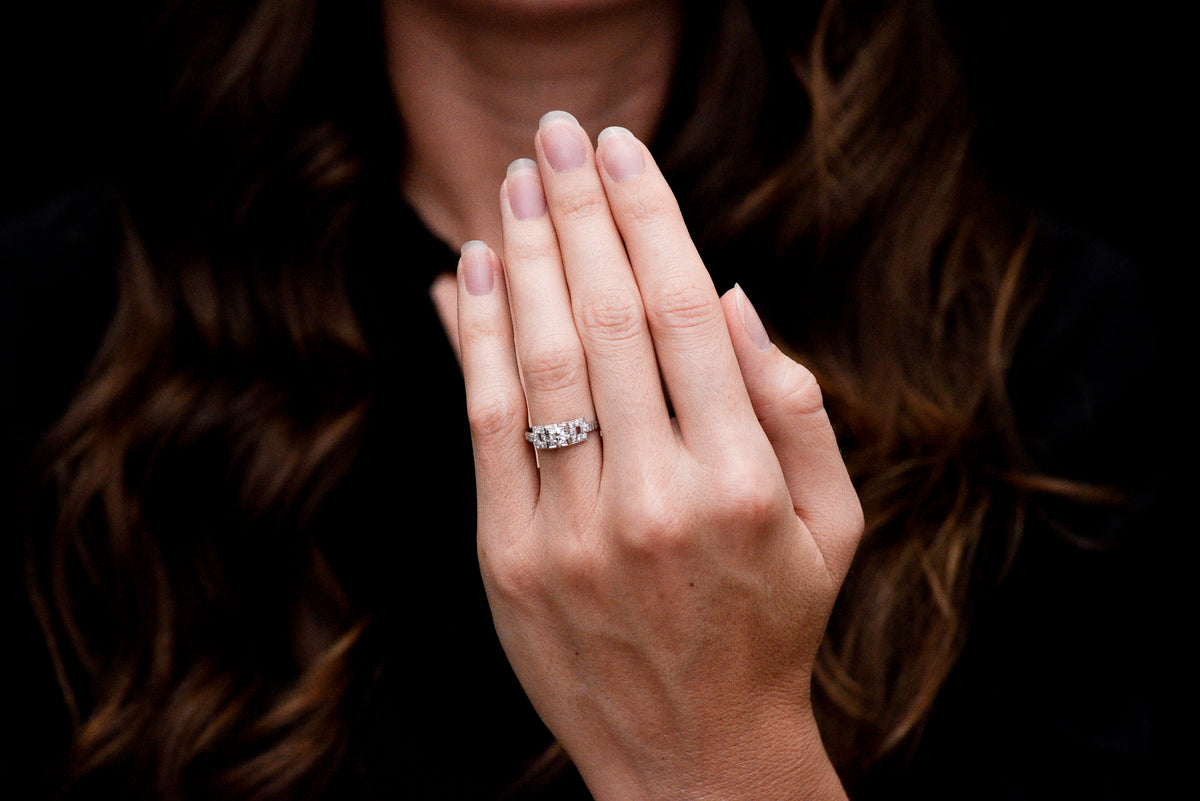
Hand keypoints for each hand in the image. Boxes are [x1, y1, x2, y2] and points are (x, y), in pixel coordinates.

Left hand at [455, 111, 861, 799]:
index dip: (648, 220)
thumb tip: (727, 294)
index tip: (623, 153)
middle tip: (556, 137)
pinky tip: (470, 276)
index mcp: (742, 482)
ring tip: (511, 185)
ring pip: (536, 363)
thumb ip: (793, 407)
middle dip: (577, 212)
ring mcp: (573, 533)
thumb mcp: (830, 524)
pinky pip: (485, 426)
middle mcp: (656, 500)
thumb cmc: (771, 627)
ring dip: (522, 260)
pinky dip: (473, 341)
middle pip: (603, 320)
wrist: (693, 757)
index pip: (682, 315)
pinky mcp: (510, 561)